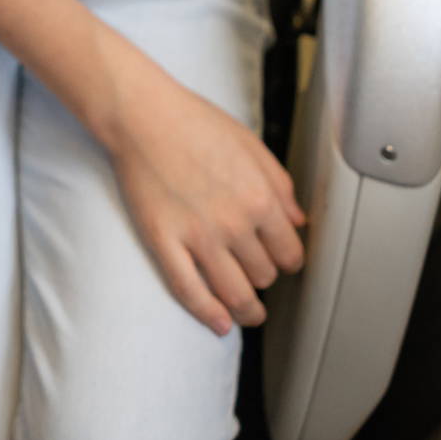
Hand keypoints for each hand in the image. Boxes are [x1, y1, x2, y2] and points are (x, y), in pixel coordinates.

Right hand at [92, 45, 304, 335]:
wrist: (142, 115)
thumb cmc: (194, 122)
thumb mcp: (251, 145)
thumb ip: (280, 185)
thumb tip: (298, 221)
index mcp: (260, 197)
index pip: (290, 253)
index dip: (289, 261)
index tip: (282, 262)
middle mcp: (234, 222)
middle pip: (264, 275)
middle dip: (264, 277)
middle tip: (256, 272)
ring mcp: (197, 236)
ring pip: (235, 294)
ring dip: (247, 310)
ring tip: (249, 313)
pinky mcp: (164, 243)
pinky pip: (190, 292)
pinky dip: (209, 315)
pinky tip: (220, 323)